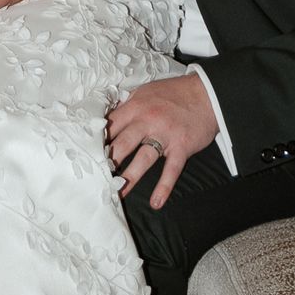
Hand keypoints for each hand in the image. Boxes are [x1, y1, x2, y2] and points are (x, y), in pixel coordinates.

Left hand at [106, 74, 218, 209]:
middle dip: (108, 162)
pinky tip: (156, 202)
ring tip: (117, 193)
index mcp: (136, 107)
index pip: (110, 125)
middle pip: (122, 144)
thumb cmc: (174, 93)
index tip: (87, 155)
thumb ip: (128, 106)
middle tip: (96, 178)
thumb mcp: (146, 92)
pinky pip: (171, 170)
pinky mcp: (182, 147)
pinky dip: (164, 187)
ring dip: (129, 178)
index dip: (98, 141)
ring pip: (143, 159)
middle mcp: (148, 121)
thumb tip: (109, 119)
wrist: (208, 94)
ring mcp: (165, 135)